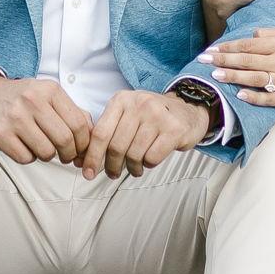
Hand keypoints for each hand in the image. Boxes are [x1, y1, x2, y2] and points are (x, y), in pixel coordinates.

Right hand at [0, 71, 91, 164]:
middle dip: (68, 154)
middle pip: (65, 140)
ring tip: (39, 146)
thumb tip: (93, 135)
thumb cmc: (19, 98)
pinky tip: (22, 145)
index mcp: (49, 90)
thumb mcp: (46, 94)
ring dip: (46, 155)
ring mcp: (14, 117)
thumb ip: (71, 111)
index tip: (79, 150)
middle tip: (64, 156)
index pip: (78, 124)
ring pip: (46, 152)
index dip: (83, 143)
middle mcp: (32, 101)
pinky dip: (28, 157)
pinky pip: (25, 158)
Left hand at [81, 88, 213, 178]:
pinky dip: (148, 164)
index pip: (101, 133)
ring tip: (135, 168)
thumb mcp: (127, 114)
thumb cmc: (152, 117)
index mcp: (121, 100)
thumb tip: (86, 161)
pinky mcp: (174, 129)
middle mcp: (139, 104)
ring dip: (132, 168)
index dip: (92, 156)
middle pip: (116, 147)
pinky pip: (152, 157)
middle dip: (112, 166)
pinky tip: (149, 160)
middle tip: (113, 174)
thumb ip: (109, 131)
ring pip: (134, 154)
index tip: (87, 173)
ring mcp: (158, 115)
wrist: (188, 109)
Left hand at [205, 27, 274, 108]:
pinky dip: (253, 97)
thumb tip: (250, 35)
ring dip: (233, 76)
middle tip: (204, 60)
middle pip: (248, 61)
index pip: (248, 45)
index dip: (228, 47)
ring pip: (255, 78)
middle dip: (223, 60)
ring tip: (215, 74)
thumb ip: (268, 34)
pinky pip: (268, 98)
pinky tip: (239, 95)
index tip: (211, 49)